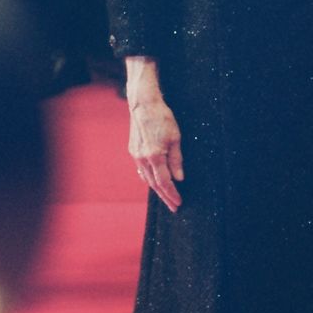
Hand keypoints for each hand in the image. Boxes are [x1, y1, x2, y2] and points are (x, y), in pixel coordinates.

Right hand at [127, 81, 184, 211]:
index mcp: (154, 156)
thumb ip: (177, 160)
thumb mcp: (176, 138)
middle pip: (155, 184)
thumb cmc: (162, 118)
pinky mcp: (133, 151)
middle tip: (174, 206)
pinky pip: (142, 170)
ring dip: (157, 189)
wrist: (143, 105)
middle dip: (165, 197)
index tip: (179, 203)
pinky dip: (149, 179)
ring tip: (166, 197)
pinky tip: (154, 182)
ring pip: (147, 178)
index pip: (164, 182)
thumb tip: (179, 178)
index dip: (172, 194)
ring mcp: (136, 156)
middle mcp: (142, 159)